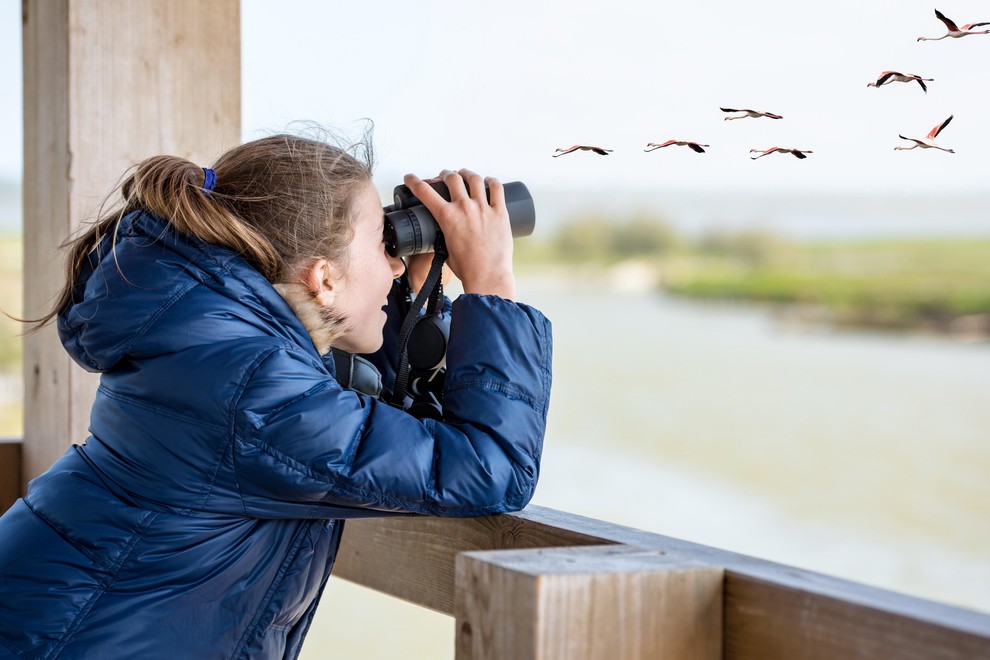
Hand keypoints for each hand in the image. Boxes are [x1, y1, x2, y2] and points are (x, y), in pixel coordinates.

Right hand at [402, 169, 515, 298]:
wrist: (488, 275)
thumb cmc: (467, 268)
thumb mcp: (445, 249)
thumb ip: (443, 236)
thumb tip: (442, 233)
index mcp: (447, 217)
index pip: (425, 191)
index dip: (414, 181)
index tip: (410, 178)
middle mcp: (464, 208)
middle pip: (452, 178)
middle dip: (445, 175)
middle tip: (445, 177)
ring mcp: (483, 208)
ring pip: (474, 179)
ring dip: (466, 174)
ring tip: (465, 174)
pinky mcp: (500, 212)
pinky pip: (497, 188)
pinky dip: (492, 181)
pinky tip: (489, 181)